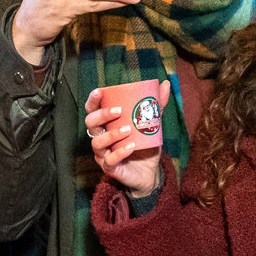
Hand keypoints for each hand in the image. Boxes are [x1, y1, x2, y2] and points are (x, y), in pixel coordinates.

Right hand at [85, 80, 170, 198]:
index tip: (100, 92)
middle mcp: (101, 138)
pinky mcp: (110, 168)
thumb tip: (165, 84)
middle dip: (102, 115)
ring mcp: (103, 154)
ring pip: (97, 142)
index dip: (92, 100)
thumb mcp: (152, 124)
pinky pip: (109, 160)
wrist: (150, 172)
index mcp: (106, 124)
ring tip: (128, 130)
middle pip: (90, 124)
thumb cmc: (145, 145)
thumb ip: (156, 105)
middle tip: (119, 111)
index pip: (92, 110)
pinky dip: (120, 152)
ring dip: (112, 134)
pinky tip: (131, 146)